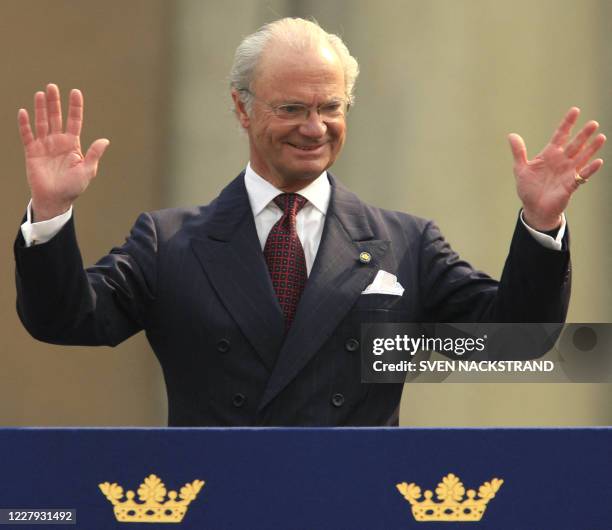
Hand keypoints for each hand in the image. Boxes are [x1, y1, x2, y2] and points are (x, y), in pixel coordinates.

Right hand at [17, 84, 109, 220]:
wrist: (55, 199)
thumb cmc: (73, 187)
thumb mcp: (87, 171)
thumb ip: (93, 155)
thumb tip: (105, 140)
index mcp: (73, 145)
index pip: (74, 121)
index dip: (75, 107)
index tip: (75, 92)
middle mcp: (58, 142)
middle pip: (56, 117)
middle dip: (54, 102)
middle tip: (52, 87)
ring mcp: (44, 145)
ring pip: (42, 122)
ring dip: (40, 108)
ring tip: (40, 94)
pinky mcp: (32, 152)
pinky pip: (27, 135)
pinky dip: (25, 124)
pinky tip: (24, 112)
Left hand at [508, 107, 605, 230]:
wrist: (534, 208)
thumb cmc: (528, 188)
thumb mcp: (521, 169)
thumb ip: (519, 152)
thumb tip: (512, 135)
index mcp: (549, 155)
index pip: (560, 135)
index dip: (567, 123)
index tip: (575, 110)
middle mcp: (561, 161)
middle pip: (574, 144)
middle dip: (583, 134)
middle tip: (593, 123)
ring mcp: (568, 172)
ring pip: (582, 157)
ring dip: (591, 148)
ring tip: (601, 137)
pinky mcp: (571, 185)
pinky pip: (582, 175)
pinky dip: (589, 169)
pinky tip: (598, 161)